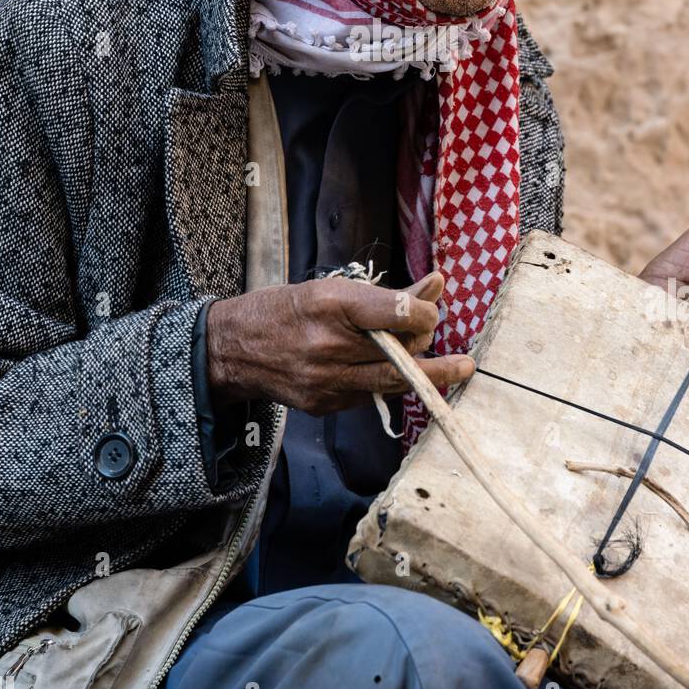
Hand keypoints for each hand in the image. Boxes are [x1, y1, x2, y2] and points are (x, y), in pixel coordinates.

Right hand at [205, 270, 473, 412]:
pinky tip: (395, 373)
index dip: (424, 312)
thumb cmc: (285, 309)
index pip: (396, 312)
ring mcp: (325, 380)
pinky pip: (370, 394)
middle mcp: (328, 344)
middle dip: (431, 350)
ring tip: (455, 369)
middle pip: (400, 354)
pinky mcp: (324, 404)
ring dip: (427, 375)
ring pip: (392, 382)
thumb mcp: (331, 288)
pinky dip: (388, 383)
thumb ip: (386, 294)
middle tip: (450, 349)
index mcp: (330, 304)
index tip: (431, 309)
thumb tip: (437, 285)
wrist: (232, 349)